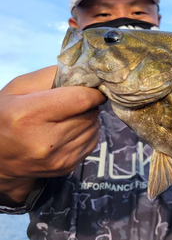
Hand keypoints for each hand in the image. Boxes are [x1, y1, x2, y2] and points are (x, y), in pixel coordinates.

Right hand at [0, 66, 105, 203]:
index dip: (92, 91)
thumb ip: (50, 76)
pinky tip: (69, 130)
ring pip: (94, 128)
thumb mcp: (18, 89)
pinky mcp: (67, 166)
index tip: (94, 87)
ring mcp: (58, 157)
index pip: (80, 99)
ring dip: (88, 118)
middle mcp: (45, 141)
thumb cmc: (8, 115)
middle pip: (89, 114)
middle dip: (88, 104)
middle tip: (76, 101)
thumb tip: (84, 73)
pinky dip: (87, 132)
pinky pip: (92, 141)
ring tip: (68, 117)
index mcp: (29, 115)